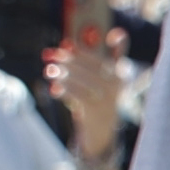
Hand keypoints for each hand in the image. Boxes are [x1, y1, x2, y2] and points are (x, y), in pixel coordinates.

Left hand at [47, 14, 120, 159]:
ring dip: (62, 74)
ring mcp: (107, 97)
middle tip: (49, 56)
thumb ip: (101, 57)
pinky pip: (76, 95)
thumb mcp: (106, 78)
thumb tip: (88, 39)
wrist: (102, 130)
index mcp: (120, 73)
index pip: (99, 57)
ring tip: (50, 71)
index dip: (81, 51)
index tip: (65, 45)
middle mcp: (117, 85)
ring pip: (80, 80)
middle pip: (87, 67)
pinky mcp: (95, 110)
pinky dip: (63, 90)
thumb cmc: (100, 98)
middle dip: (67, 60)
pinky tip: (54, 88)